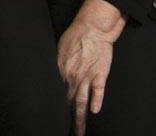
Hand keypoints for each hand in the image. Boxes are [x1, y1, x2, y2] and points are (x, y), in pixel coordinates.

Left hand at [56, 0, 125, 135]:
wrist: (91, 29)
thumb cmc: (74, 37)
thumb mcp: (59, 51)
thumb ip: (58, 67)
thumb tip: (55, 79)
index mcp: (60, 71)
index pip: (58, 95)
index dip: (58, 108)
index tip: (56, 120)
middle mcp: (72, 77)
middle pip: (70, 102)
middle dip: (69, 119)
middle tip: (69, 132)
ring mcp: (86, 76)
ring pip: (82, 101)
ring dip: (80, 118)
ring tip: (80, 131)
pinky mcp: (100, 74)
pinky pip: (98, 91)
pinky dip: (96, 101)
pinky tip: (94, 112)